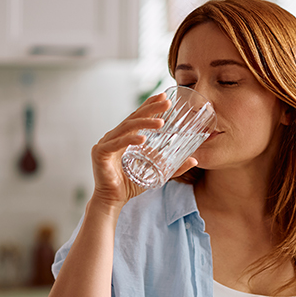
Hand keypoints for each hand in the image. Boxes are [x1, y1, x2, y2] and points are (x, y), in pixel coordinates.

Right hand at [90, 93, 197, 210]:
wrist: (113, 201)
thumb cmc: (130, 185)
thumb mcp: (156, 173)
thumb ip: (174, 167)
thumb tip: (195, 159)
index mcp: (123, 137)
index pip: (137, 117)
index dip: (149, 105)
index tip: (163, 95)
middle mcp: (113, 136)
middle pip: (133, 118)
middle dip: (150, 109)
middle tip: (166, 102)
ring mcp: (105, 143)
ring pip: (127, 128)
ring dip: (144, 123)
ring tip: (161, 123)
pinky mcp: (100, 154)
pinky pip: (116, 144)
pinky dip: (129, 140)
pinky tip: (142, 139)